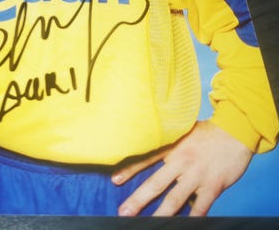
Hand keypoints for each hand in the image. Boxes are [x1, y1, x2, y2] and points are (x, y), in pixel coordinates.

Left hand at [111, 120, 252, 215]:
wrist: (235, 131)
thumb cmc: (206, 132)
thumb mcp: (182, 131)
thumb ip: (167, 142)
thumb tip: (148, 146)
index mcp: (171, 146)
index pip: (146, 158)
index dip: (129, 169)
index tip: (115, 180)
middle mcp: (181, 161)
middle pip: (156, 183)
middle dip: (138, 199)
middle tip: (124, 212)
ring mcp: (196, 176)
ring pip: (174, 199)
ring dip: (160, 214)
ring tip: (148, 225)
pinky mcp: (213, 186)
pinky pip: (200, 208)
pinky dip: (191, 219)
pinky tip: (183, 226)